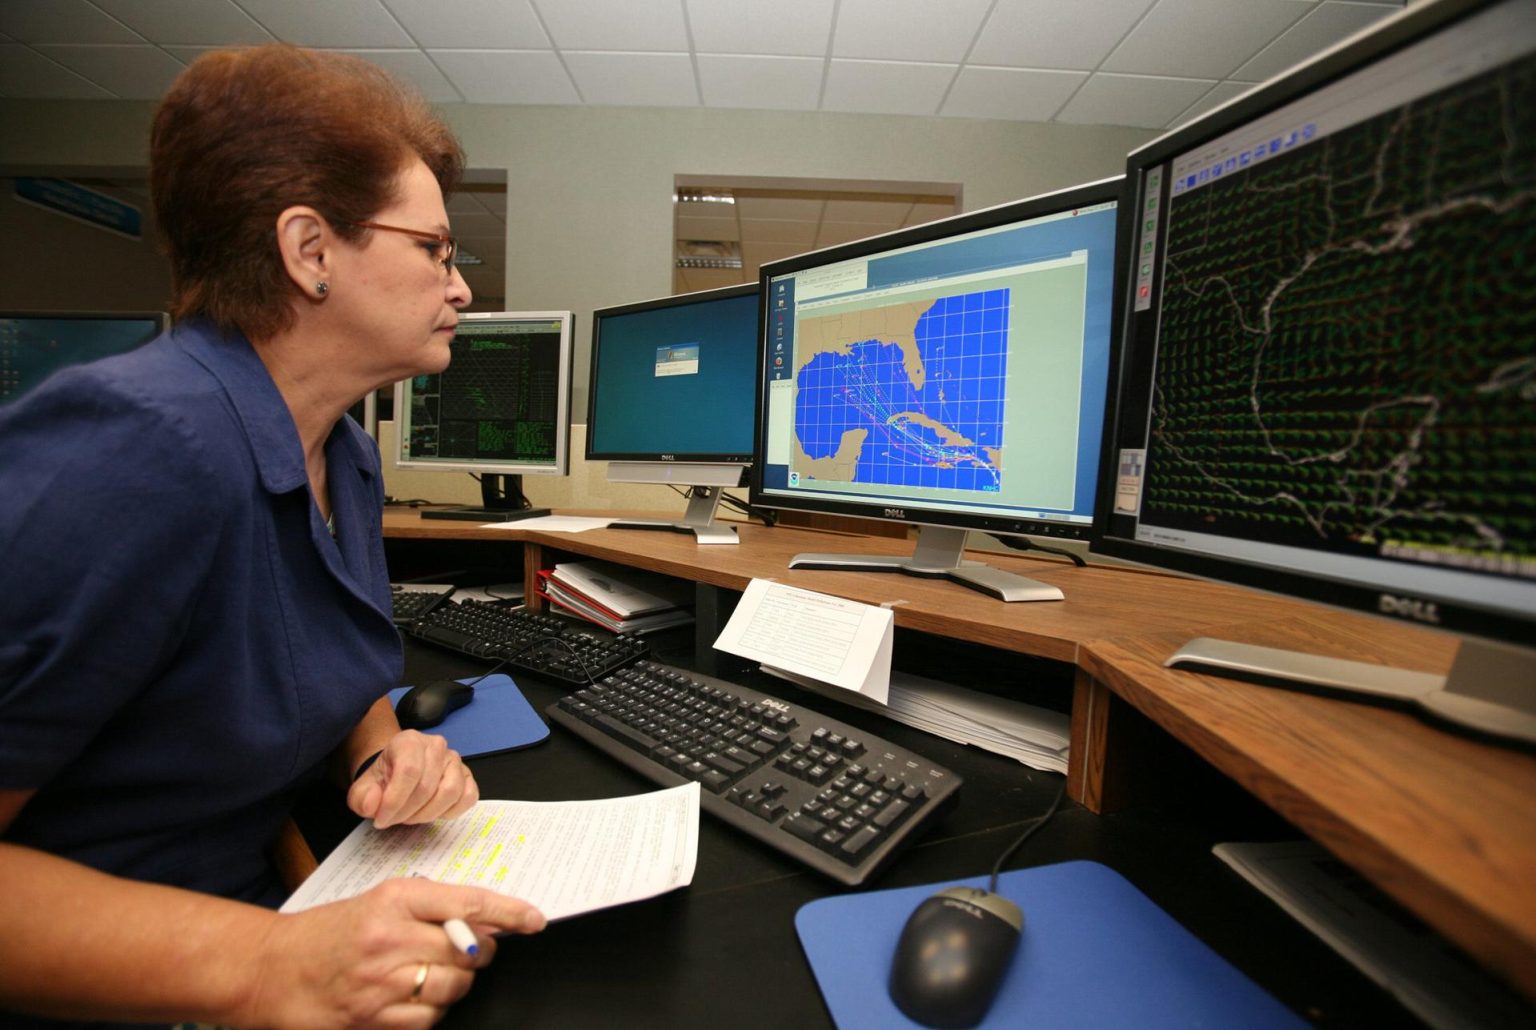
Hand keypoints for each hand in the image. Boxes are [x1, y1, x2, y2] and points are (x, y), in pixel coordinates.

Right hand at [244, 877, 544, 1028]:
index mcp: (394, 899)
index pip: (468, 902)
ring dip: (454, 985)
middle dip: (476, 954)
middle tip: (461, 953)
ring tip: (429, 976)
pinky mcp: (372, 1021)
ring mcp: (381, 983)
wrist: (269, 970)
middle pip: (469, 950)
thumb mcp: (377, 902)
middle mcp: (390, 938)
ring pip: (454, 988)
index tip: (535, 919)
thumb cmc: (326, 934)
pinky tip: (409, 1000)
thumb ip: (429, 907)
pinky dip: (429, 1013)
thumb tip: (484, 918)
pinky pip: (429, 1021)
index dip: (510, 912)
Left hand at [347, 731, 477, 828]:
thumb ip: (362, 799)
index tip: (381, 819)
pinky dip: (452, 812)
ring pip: (450, 792)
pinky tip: (434, 813)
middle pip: (427, 786)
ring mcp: (455, 760)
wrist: (398, 773)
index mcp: (409, 741)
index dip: (395, 801)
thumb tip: (373, 804)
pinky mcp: (468, 776)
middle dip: (408, 812)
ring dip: (428, 814)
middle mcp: (436, 745)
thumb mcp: (363, 790)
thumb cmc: (383, 780)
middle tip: (394, 820)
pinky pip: (468, 796)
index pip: (408, 771)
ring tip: (412, 816)